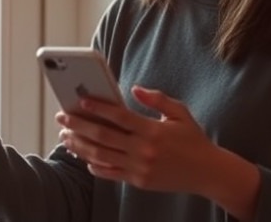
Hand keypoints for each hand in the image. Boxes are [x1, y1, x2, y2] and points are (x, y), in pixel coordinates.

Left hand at [56, 85, 217, 194]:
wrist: (208, 173)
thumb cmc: (193, 139)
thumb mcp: (180, 113)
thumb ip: (156, 99)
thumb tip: (134, 88)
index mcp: (152, 130)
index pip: (119, 116)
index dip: (98, 108)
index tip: (81, 100)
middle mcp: (143, 150)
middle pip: (103, 136)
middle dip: (79, 125)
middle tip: (62, 117)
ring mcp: (139, 168)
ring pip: (101, 156)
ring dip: (80, 145)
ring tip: (66, 136)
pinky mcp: (138, 181)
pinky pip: (110, 173)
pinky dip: (94, 165)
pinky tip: (83, 156)